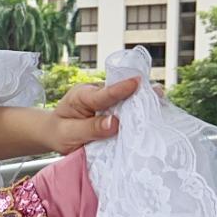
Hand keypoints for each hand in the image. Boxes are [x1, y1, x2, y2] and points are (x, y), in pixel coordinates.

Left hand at [44, 77, 159, 154]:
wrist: (55, 133)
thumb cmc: (59, 132)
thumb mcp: (68, 134)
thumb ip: (90, 128)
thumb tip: (114, 123)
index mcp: (82, 96)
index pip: (103, 93)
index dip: (121, 88)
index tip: (136, 82)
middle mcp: (97, 94)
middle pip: (122, 93)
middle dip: (140, 95)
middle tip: (160, 97)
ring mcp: (108, 101)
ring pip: (128, 100)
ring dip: (143, 104)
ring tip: (162, 106)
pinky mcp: (115, 108)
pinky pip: (129, 109)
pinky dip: (140, 114)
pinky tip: (154, 117)